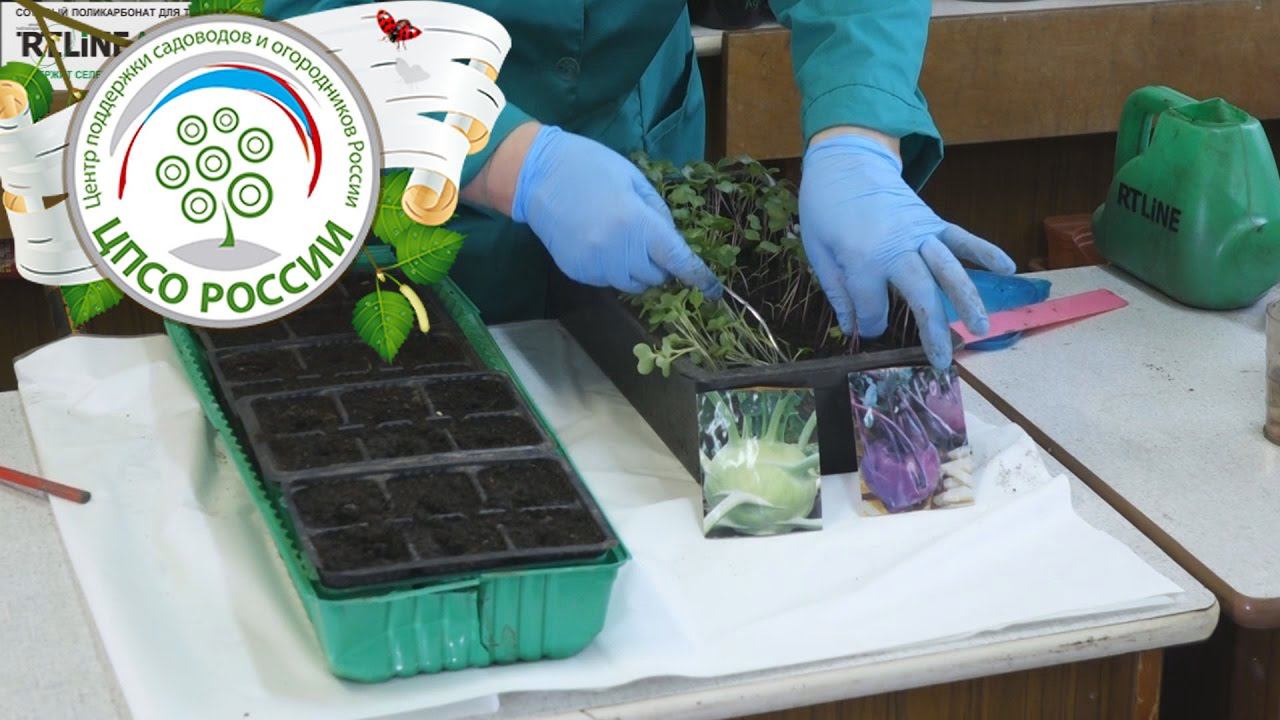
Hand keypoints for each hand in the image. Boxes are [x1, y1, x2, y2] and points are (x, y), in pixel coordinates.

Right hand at [511, 125, 720, 296]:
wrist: (537, 175)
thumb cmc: (591, 167)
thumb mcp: (634, 179)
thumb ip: (658, 213)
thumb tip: (671, 243)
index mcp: (638, 224)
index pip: (678, 261)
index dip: (699, 278)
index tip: (713, 291)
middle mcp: (618, 251)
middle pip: (656, 277)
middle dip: (661, 265)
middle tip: (650, 242)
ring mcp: (596, 265)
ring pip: (632, 284)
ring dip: (638, 270)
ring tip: (624, 242)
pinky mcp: (578, 272)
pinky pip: (607, 280)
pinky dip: (613, 269)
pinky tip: (600, 243)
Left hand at [799, 132, 1015, 367]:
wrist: (845, 160)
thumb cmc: (825, 208)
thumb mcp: (818, 252)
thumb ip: (838, 291)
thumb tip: (853, 327)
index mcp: (862, 259)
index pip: (873, 307)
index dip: (870, 324)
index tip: (868, 327)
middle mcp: (897, 248)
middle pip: (921, 296)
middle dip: (932, 330)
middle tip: (943, 361)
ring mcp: (919, 233)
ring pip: (949, 270)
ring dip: (968, 300)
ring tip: (981, 328)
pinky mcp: (933, 220)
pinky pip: (962, 237)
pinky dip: (985, 251)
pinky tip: (1007, 267)